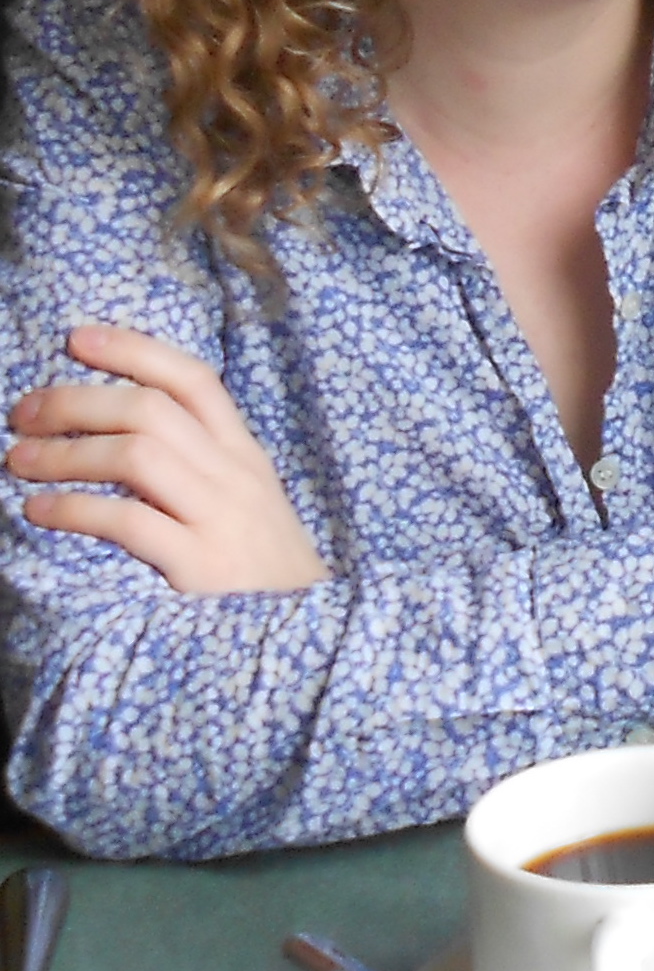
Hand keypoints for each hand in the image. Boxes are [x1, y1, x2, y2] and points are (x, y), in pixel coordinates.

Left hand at [6, 325, 327, 595]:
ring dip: (67, 453)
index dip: (133, 350)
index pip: (192, 379)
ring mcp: (219, 518)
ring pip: (137, 456)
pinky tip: (40, 509)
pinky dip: (75, 508)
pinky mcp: (200, 565)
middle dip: (77, 402)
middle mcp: (234, 475)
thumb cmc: (264, 564)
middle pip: (151, 410)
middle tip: (24, 413)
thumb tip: (119, 429)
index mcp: (244, 452)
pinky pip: (128, 521)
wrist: (309, 631)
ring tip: (21, 459)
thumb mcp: (248, 498)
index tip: (76, 339)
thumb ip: (201, 462)